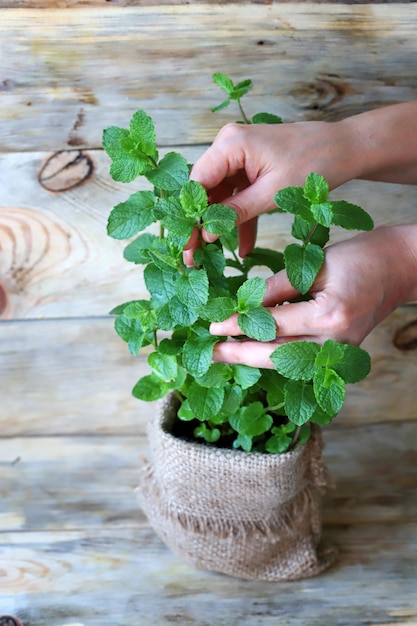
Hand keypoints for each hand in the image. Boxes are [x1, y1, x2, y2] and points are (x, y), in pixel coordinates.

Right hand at [184, 119, 359, 263]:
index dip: (189, 215)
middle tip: (191, 255)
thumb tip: (206, 233)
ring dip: (219, 225)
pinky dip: (240, 219)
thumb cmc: (314, 164)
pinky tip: (243, 247)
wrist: (344, 149)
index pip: (197, 182)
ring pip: (219, 196)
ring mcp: (239, 155)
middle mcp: (229, 145)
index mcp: (230, 144)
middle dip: (200, 224)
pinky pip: (237, 195)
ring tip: (210, 256)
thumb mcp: (273, 194)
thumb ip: (236, 213)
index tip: (185, 243)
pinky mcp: (250, 166)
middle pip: (204, 189)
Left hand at [209, 225, 416, 367]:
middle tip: (208, 354)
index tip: (212, 325)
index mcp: (329, 316)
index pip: (271, 324)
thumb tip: (243, 304)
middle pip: (275, 355)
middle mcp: (334, 343)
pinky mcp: (339, 353)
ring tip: (224, 355)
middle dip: (239, 355)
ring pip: (286, 362)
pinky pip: (300, 359)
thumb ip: (279, 287)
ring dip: (253, 359)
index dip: (238, 325)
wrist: (401, 268)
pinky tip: (253, 350)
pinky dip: (274, 355)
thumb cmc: (363, 258)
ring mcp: (339, 352)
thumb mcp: (317, 264)